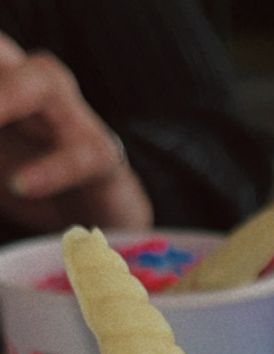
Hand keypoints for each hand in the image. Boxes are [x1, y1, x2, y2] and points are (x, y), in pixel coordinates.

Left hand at [0, 32, 152, 232]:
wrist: (97, 222)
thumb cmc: (31, 183)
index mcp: (5, 81)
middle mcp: (35, 86)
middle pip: (3, 50)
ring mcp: (72, 116)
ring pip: (45, 79)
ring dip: (7, 96)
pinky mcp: (103, 157)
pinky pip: (83, 154)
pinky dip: (52, 170)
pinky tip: (21, 186)